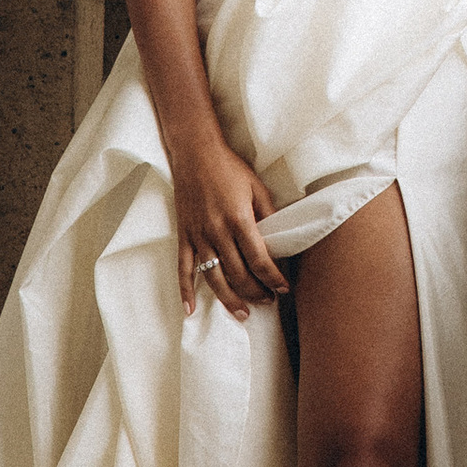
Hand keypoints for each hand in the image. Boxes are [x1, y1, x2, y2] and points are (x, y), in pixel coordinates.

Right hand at [168, 132, 288, 321]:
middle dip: (256, 292)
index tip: (284, 289)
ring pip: (213, 278)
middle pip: (238, 274)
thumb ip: (269, 214)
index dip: (273, 278)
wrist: (196, 153)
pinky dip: (185, 291)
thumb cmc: (230, 168)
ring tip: (242, 314)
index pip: (259, 259)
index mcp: (239, 219)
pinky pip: (183, 269)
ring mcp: (198, 236)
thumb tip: (281, 240)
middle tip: (268, 301)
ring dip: (229, 300)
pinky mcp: (184, 236)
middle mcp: (218, 232)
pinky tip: (190, 310)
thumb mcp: (257, 188)